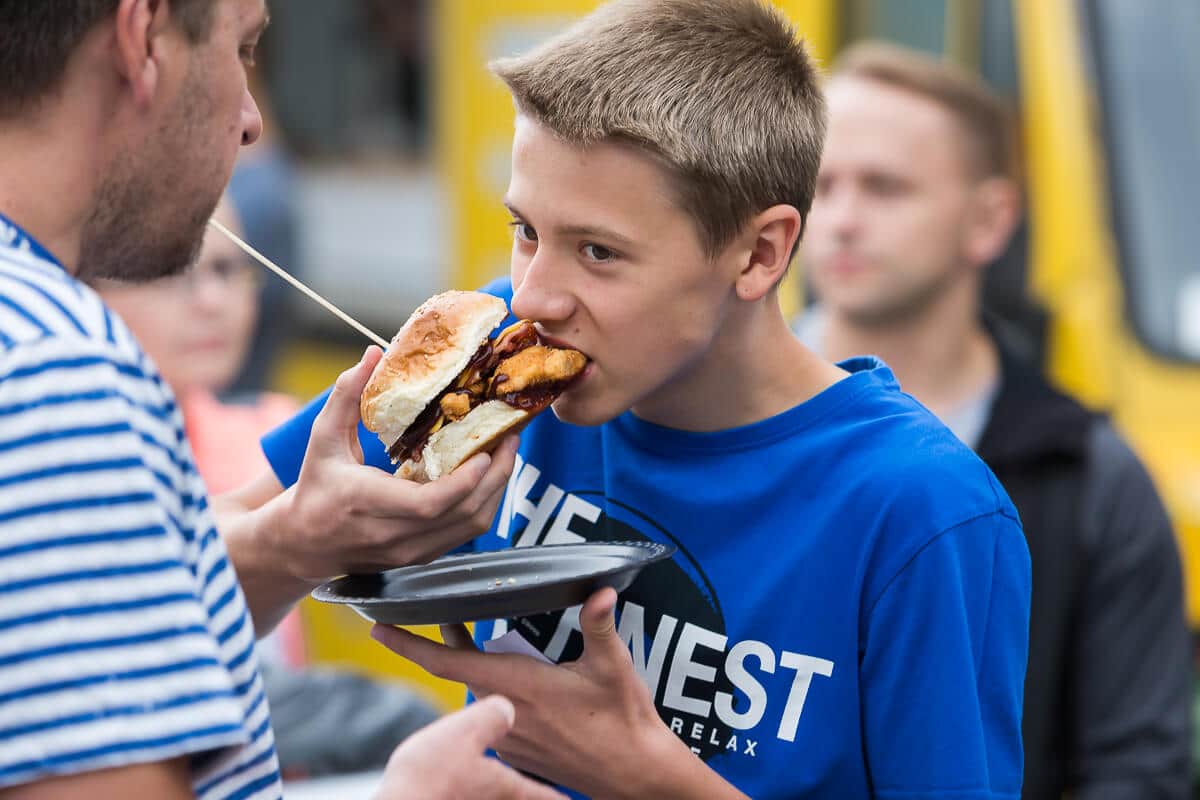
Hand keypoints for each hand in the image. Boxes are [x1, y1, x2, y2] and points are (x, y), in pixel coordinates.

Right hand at [271, 346, 518, 577]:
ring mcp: (410, 551)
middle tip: (509, 438)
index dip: (464, 481)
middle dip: (495, 476)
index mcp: (365, 503)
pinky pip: (465, 532)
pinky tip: (487, 474)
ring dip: (496, 489)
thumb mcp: (322, 438)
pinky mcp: (422, 556)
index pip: (427, 504)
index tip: (484, 450)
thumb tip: (373, 353)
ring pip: (471, 527)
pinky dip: (484, 502)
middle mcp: (392, 535)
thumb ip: (346, 395)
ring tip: (504, 452)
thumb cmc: (315, 487)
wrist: (305, 544)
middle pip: (461, 514)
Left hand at [371, 589, 698, 798]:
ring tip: (492, 643)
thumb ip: (599, 625)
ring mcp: (510, 738)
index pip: (450, 663)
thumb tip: (600, 590)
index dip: (411, 644)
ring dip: (481, 670)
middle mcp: (506, 714)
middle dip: (454, 643)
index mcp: (520, 686)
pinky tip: (524, 687)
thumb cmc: (624, 723)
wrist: (635, 776)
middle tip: (449, 614)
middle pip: (462, 673)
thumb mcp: (613, 667)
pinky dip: (500, 696)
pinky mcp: (520, 754)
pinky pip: (497, 718)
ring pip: (479, 695)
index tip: (380, 627)